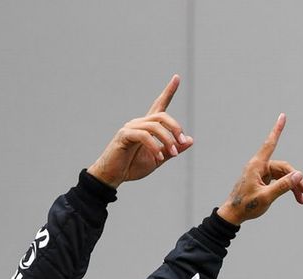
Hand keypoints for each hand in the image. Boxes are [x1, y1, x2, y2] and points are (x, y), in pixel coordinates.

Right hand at [87, 74, 193, 188]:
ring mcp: (131, 127)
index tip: (177, 77)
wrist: (113, 176)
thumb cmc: (132, 167)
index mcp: (147, 127)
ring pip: (155, 126)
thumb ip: (172, 150)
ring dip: (167, 140)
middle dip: (175, 127)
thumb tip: (190, 140)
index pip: (159, 105)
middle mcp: (139, 123)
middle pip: (162, 115)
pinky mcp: (124, 135)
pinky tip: (158, 157)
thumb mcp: (158, 159)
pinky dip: (154, 146)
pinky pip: (143, 136)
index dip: (168, 91)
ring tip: (173, 153)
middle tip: (181, 142)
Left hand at [217, 114, 302, 223]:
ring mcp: (261, 174)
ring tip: (302, 199)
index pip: (270, 144)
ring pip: (283, 175)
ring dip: (293, 186)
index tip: (282, 116)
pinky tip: (295, 197)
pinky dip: (287, 188)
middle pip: (283, 168)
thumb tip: (299, 175)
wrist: (233, 215)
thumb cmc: (246, 206)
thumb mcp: (266, 197)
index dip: (277, 130)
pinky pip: (278, 181)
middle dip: (296, 179)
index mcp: (257, 166)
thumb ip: (283, 186)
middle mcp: (259, 167)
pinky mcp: (262, 181)